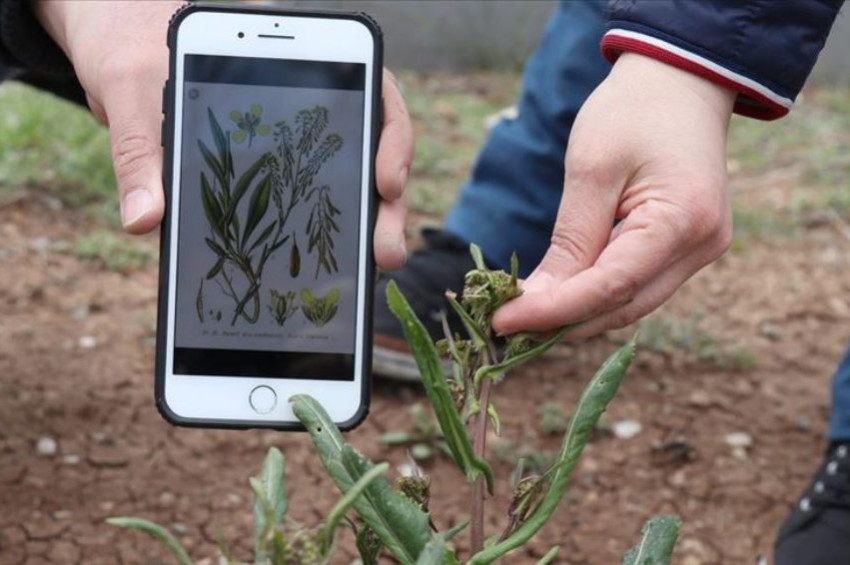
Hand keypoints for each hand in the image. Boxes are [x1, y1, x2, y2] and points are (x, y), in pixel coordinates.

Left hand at [34, 1, 412, 269]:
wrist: (117, 45)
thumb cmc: (131, 49)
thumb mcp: (131, 91)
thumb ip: (138, 150)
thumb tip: (143, 221)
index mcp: (293, 66)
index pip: (373, 93)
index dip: (392, 140)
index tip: (386, 182)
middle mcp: (307, 106)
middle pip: (373, 153)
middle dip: (386, 207)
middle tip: (385, 252)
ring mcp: (296, 142)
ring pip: (353, 183)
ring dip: (369, 228)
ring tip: (373, 268)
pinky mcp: (275, 172)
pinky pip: (313, 203)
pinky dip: (330, 237)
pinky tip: (330, 272)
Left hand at [492, 53, 735, 338]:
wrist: (680, 81)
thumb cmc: (632, 111)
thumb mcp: (591, 169)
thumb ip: (570, 240)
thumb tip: (538, 298)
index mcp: (682, 222)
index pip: (609, 287)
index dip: (553, 311)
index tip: (502, 322)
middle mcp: (701, 247)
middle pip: (623, 306)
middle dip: (562, 322)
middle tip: (505, 326)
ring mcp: (700, 250)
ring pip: (631, 303)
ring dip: (578, 314)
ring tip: (524, 316)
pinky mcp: (688, 248)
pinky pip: (638, 284)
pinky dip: (597, 293)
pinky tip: (559, 293)